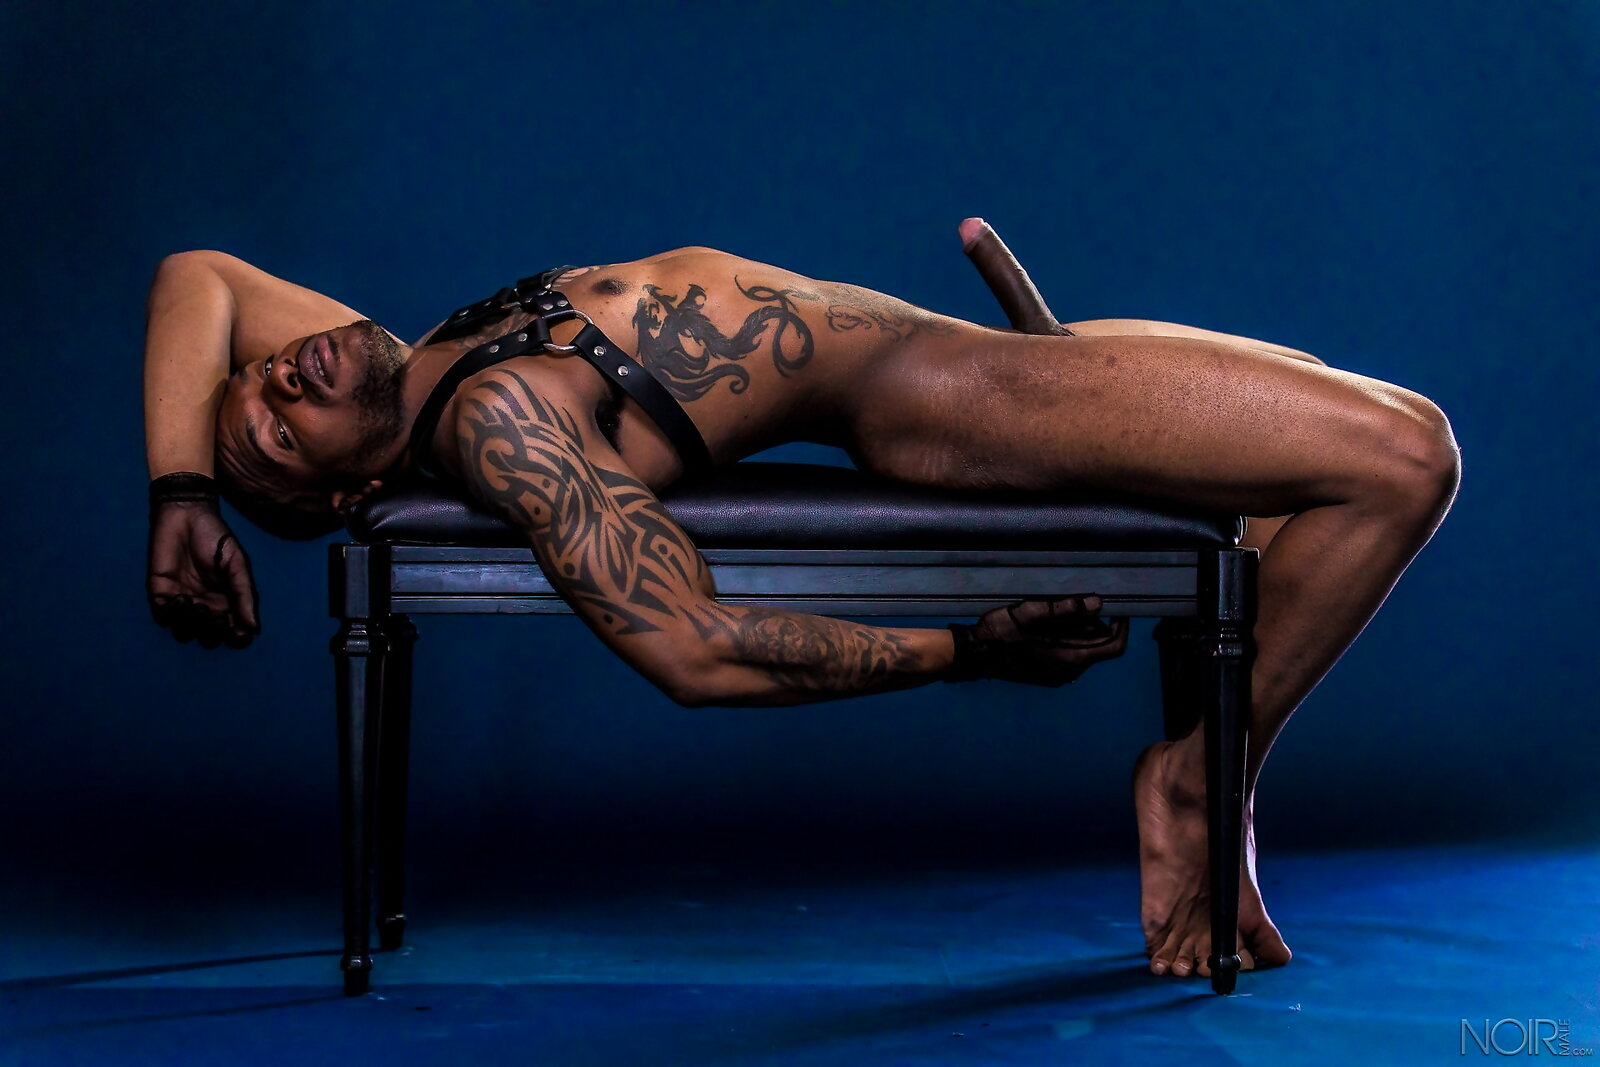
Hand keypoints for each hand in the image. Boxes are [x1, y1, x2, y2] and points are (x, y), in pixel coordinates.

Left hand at [147, 474, 258, 647]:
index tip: (238, 633)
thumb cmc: (216, 538)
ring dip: (190, 626)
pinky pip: (164, 617)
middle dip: (212, 633)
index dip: (236, 638)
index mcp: (228, 601)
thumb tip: (254, 629)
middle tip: (212, 613)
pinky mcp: (160, 594)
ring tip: (195, 604)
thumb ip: (244, 596)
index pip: (234, 631)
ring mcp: (182, 602)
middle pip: (209, 637)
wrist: (185, 516)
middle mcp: (206, 606)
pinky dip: (171, 615)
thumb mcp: (237, 565)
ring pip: (185, 632)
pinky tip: (179, 599)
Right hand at [946, 594, 1127, 685]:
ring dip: (1082, 634)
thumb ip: (1067, 608)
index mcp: (1072, 657)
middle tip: (1083, 603)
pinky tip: (1051, 629)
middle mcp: (1070, 671)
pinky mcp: (1048, 677)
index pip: (1114, 647)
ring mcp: (1059, 677)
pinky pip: (1070, 659)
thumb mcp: (1032, 612)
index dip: (1122, 628)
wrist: (975, 656)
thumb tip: (1099, 602)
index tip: (1118, 610)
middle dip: (1097, 626)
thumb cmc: (1002, 632)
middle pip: (1099, 648)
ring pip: (1084, 653)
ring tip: (1064, 613)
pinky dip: (1070, 643)